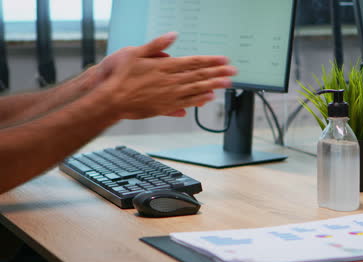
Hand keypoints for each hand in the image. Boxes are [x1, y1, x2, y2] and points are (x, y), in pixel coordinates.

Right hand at [93, 32, 235, 119]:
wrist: (110, 100)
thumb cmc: (119, 76)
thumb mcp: (134, 52)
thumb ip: (156, 45)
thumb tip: (172, 36)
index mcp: (164, 66)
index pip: (193, 62)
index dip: (210, 61)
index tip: (224, 60)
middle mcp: (170, 81)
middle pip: (199, 76)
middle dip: (218, 73)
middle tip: (233, 72)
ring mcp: (169, 95)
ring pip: (196, 89)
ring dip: (214, 86)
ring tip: (227, 83)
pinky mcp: (165, 107)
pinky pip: (187, 103)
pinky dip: (199, 100)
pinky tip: (208, 97)